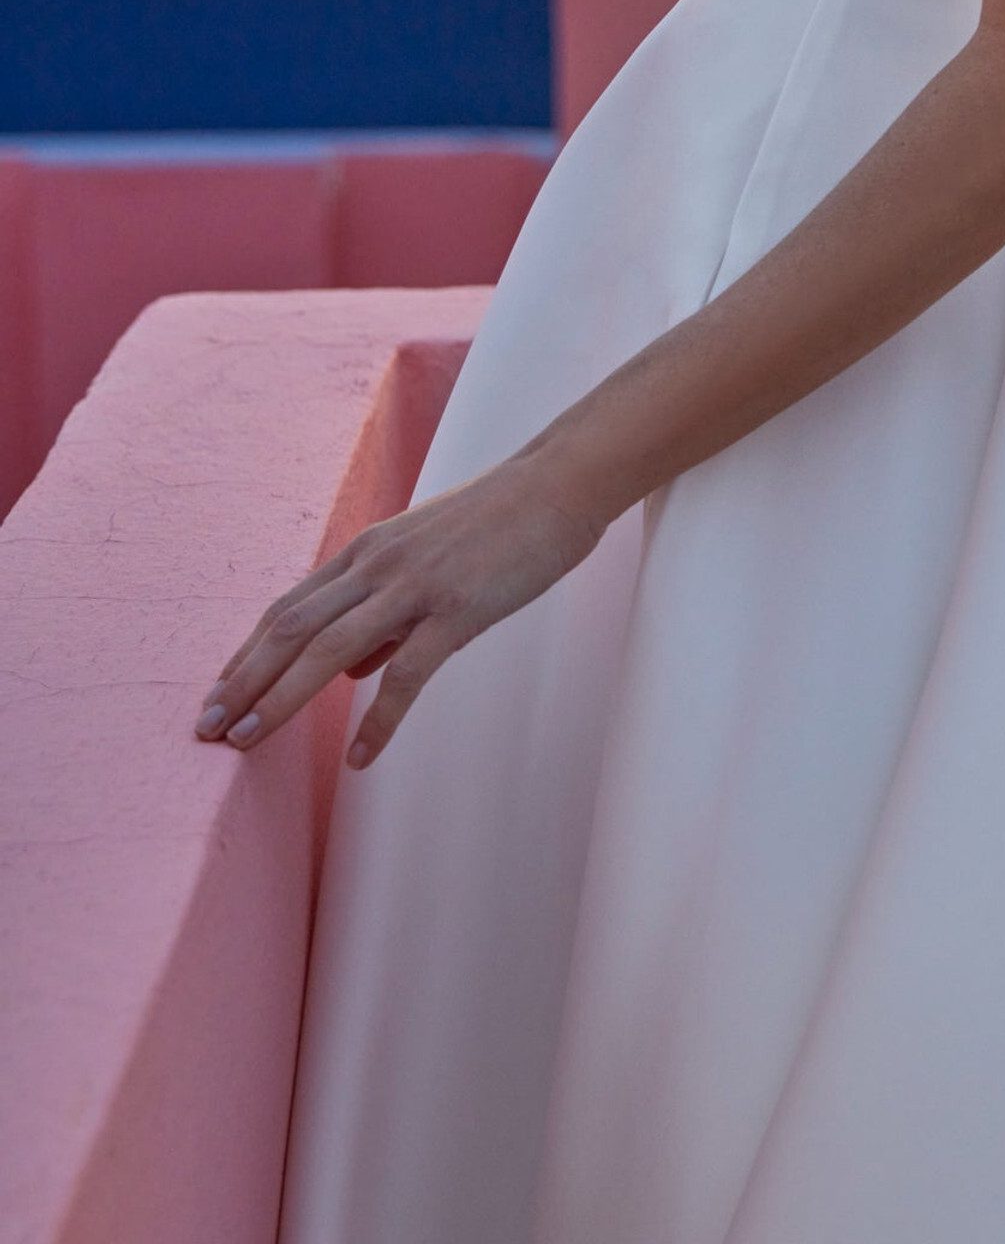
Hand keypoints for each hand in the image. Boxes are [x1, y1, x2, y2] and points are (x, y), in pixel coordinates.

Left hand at [194, 460, 603, 771]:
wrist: (559, 483)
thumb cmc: (500, 521)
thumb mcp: (426, 556)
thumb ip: (385, 608)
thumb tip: (355, 671)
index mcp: (367, 551)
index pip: (287, 608)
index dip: (247, 655)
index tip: (218, 695)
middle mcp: (377, 565)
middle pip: (291, 629)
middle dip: (243, 681)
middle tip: (206, 729)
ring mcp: (415, 585)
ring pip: (330, 649)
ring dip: (281, 697)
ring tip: (247, 741)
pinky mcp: (458, 608)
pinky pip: (408, 673)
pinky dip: (380, 719)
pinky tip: (361, 759)